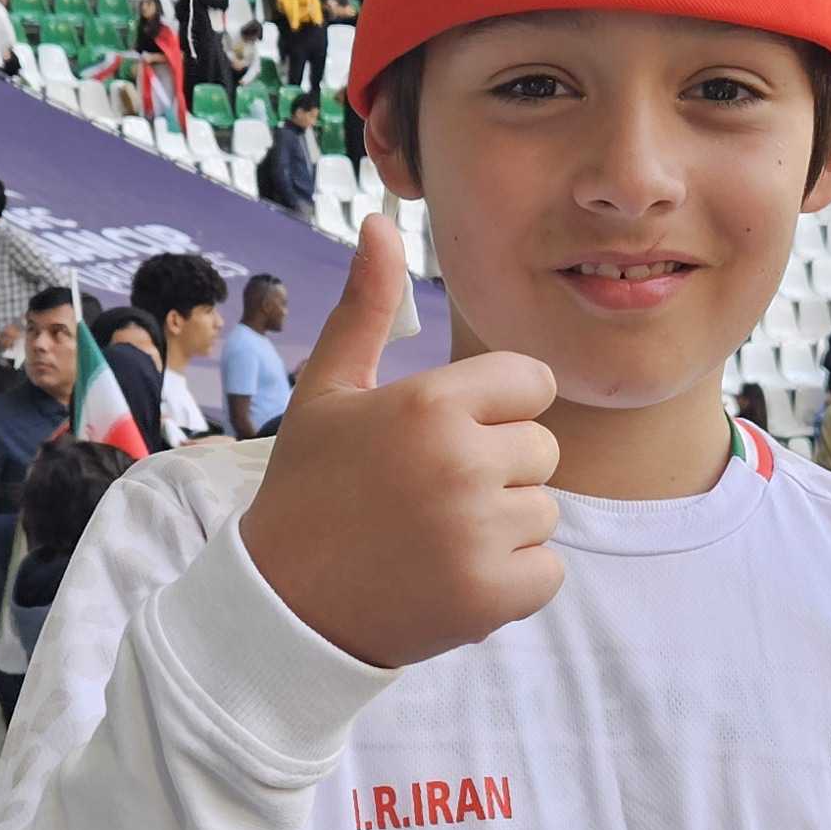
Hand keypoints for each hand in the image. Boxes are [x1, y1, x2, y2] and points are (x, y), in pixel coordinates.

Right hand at [239, 215, 560, 669]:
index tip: (447, 438)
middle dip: (500, 471)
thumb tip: (378, 222)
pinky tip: (452, 578)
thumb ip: (366, 307)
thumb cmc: (309, 490)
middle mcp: (463, 462)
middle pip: (543, 449)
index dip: (493, 411)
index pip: (531, 383)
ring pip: (545, 511)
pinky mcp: (493, 596)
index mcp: (431, 404)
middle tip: (431, 497)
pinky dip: (511, 582)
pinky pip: (547, 571)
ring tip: (435, 539)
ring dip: (503, 528)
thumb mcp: (329, 391)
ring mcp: (480, 533)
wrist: (284, 608)